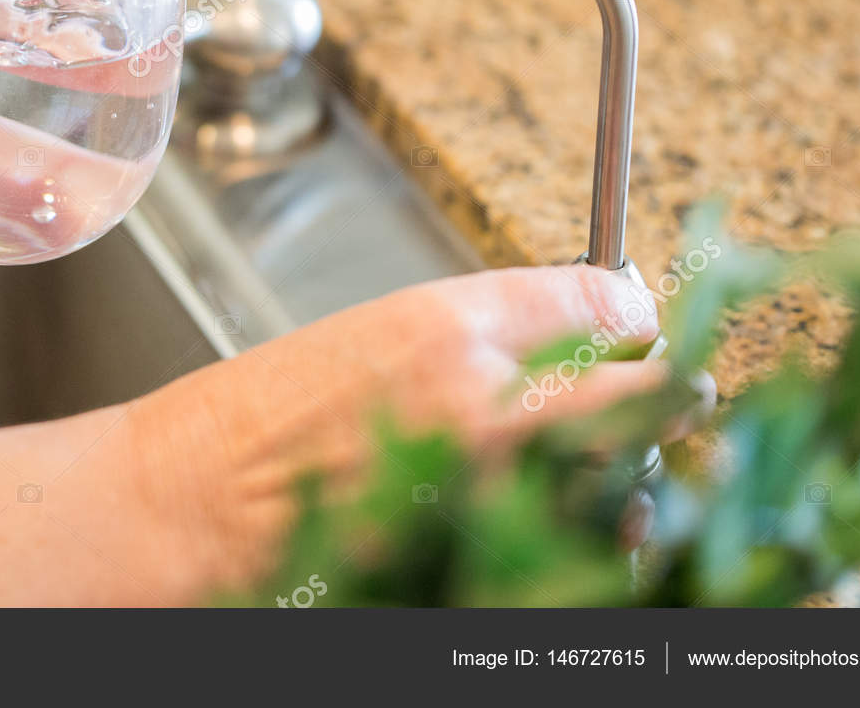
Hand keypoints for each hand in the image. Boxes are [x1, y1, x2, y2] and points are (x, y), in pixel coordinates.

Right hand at [122, 264, 711, 594]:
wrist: (185, 503)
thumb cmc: (256, 420)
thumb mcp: (369, 337)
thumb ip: (474, 334)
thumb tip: (572, 335)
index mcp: (445, 327)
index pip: (597, 305)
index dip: (628, 318)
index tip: (637, 329)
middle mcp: (481, 403)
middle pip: (644, 393)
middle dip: (662, 397)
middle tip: (673, 401)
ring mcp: (485, 492)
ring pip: (627, 481)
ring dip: (630, 474)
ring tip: (609, 475)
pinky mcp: (476, 555)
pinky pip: (576, 545)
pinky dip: (588, 536)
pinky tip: (565, 525)